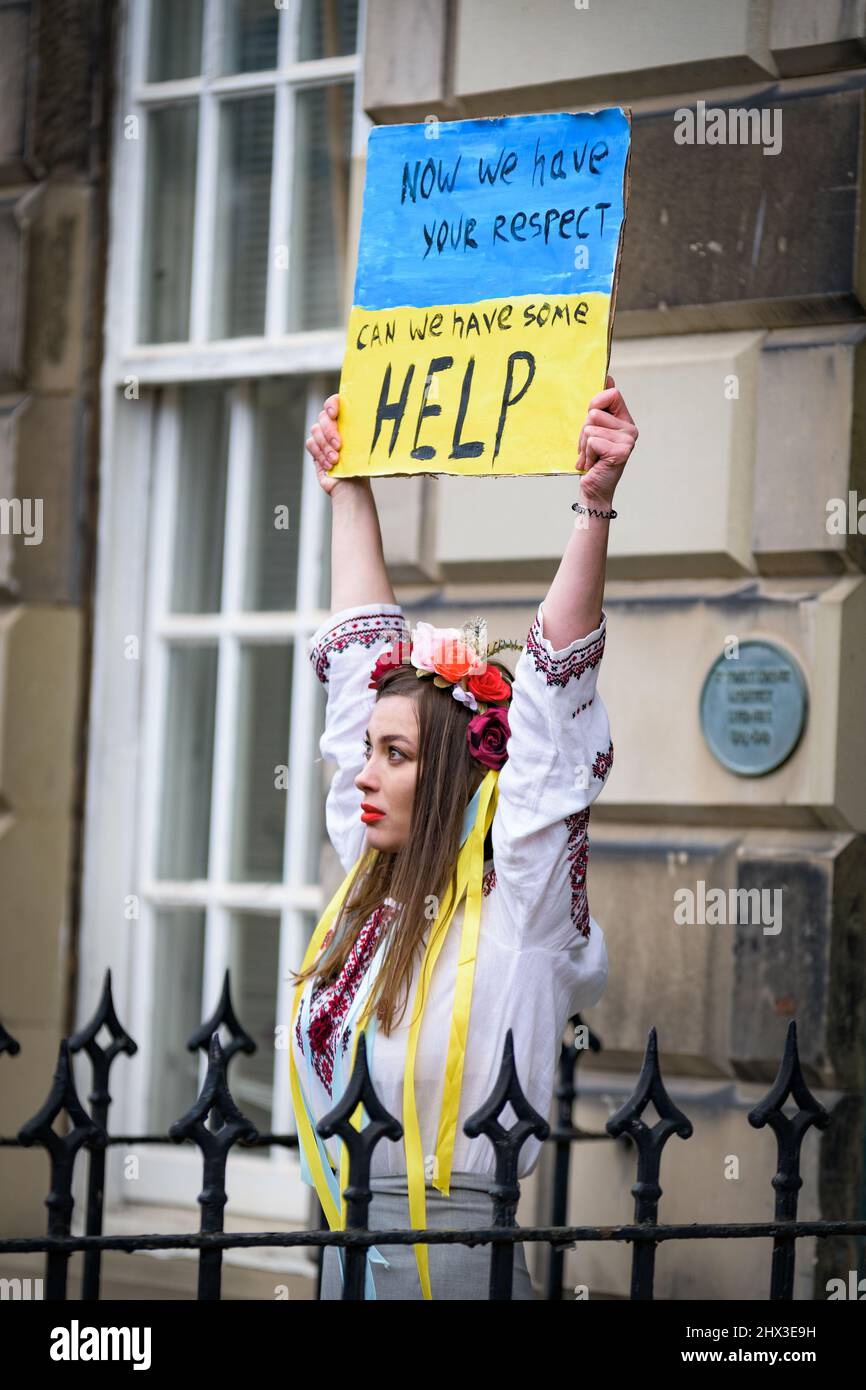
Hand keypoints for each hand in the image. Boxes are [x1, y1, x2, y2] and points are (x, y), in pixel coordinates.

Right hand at [305, 395, 369, 496]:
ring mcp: (324, 436)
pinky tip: (330, 465)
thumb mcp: (365, 447)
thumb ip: (361, 432)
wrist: (353, 487)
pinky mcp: (316, 448)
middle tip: (339, 445)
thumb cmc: (362, 467)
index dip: (332, 404)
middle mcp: (335, 425)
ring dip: (325, 446)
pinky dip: (319, 454)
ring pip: (316, 430)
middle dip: (330, 431)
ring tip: (336, 460)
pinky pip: (311, 443)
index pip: (336, 402)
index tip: (334, 414)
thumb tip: (369, 420)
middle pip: (323, 417)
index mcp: (348, 420)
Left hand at [576, 374, 637, 504]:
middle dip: (583, 431)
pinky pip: (592, 441)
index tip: (592, 420)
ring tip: (591, 457)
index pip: (611, 394)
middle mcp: (630, 428)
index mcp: (625, 420)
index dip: (595, 403)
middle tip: (589, 448)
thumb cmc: (592, 459)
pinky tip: (594, 463)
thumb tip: (607, 378)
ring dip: (584, 445)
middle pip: (594, 412)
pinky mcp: (621, 451)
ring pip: (590, 427)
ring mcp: (628, 440)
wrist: (594, 490)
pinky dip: (587, 454)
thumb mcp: (592, 430)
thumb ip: (599, 407)